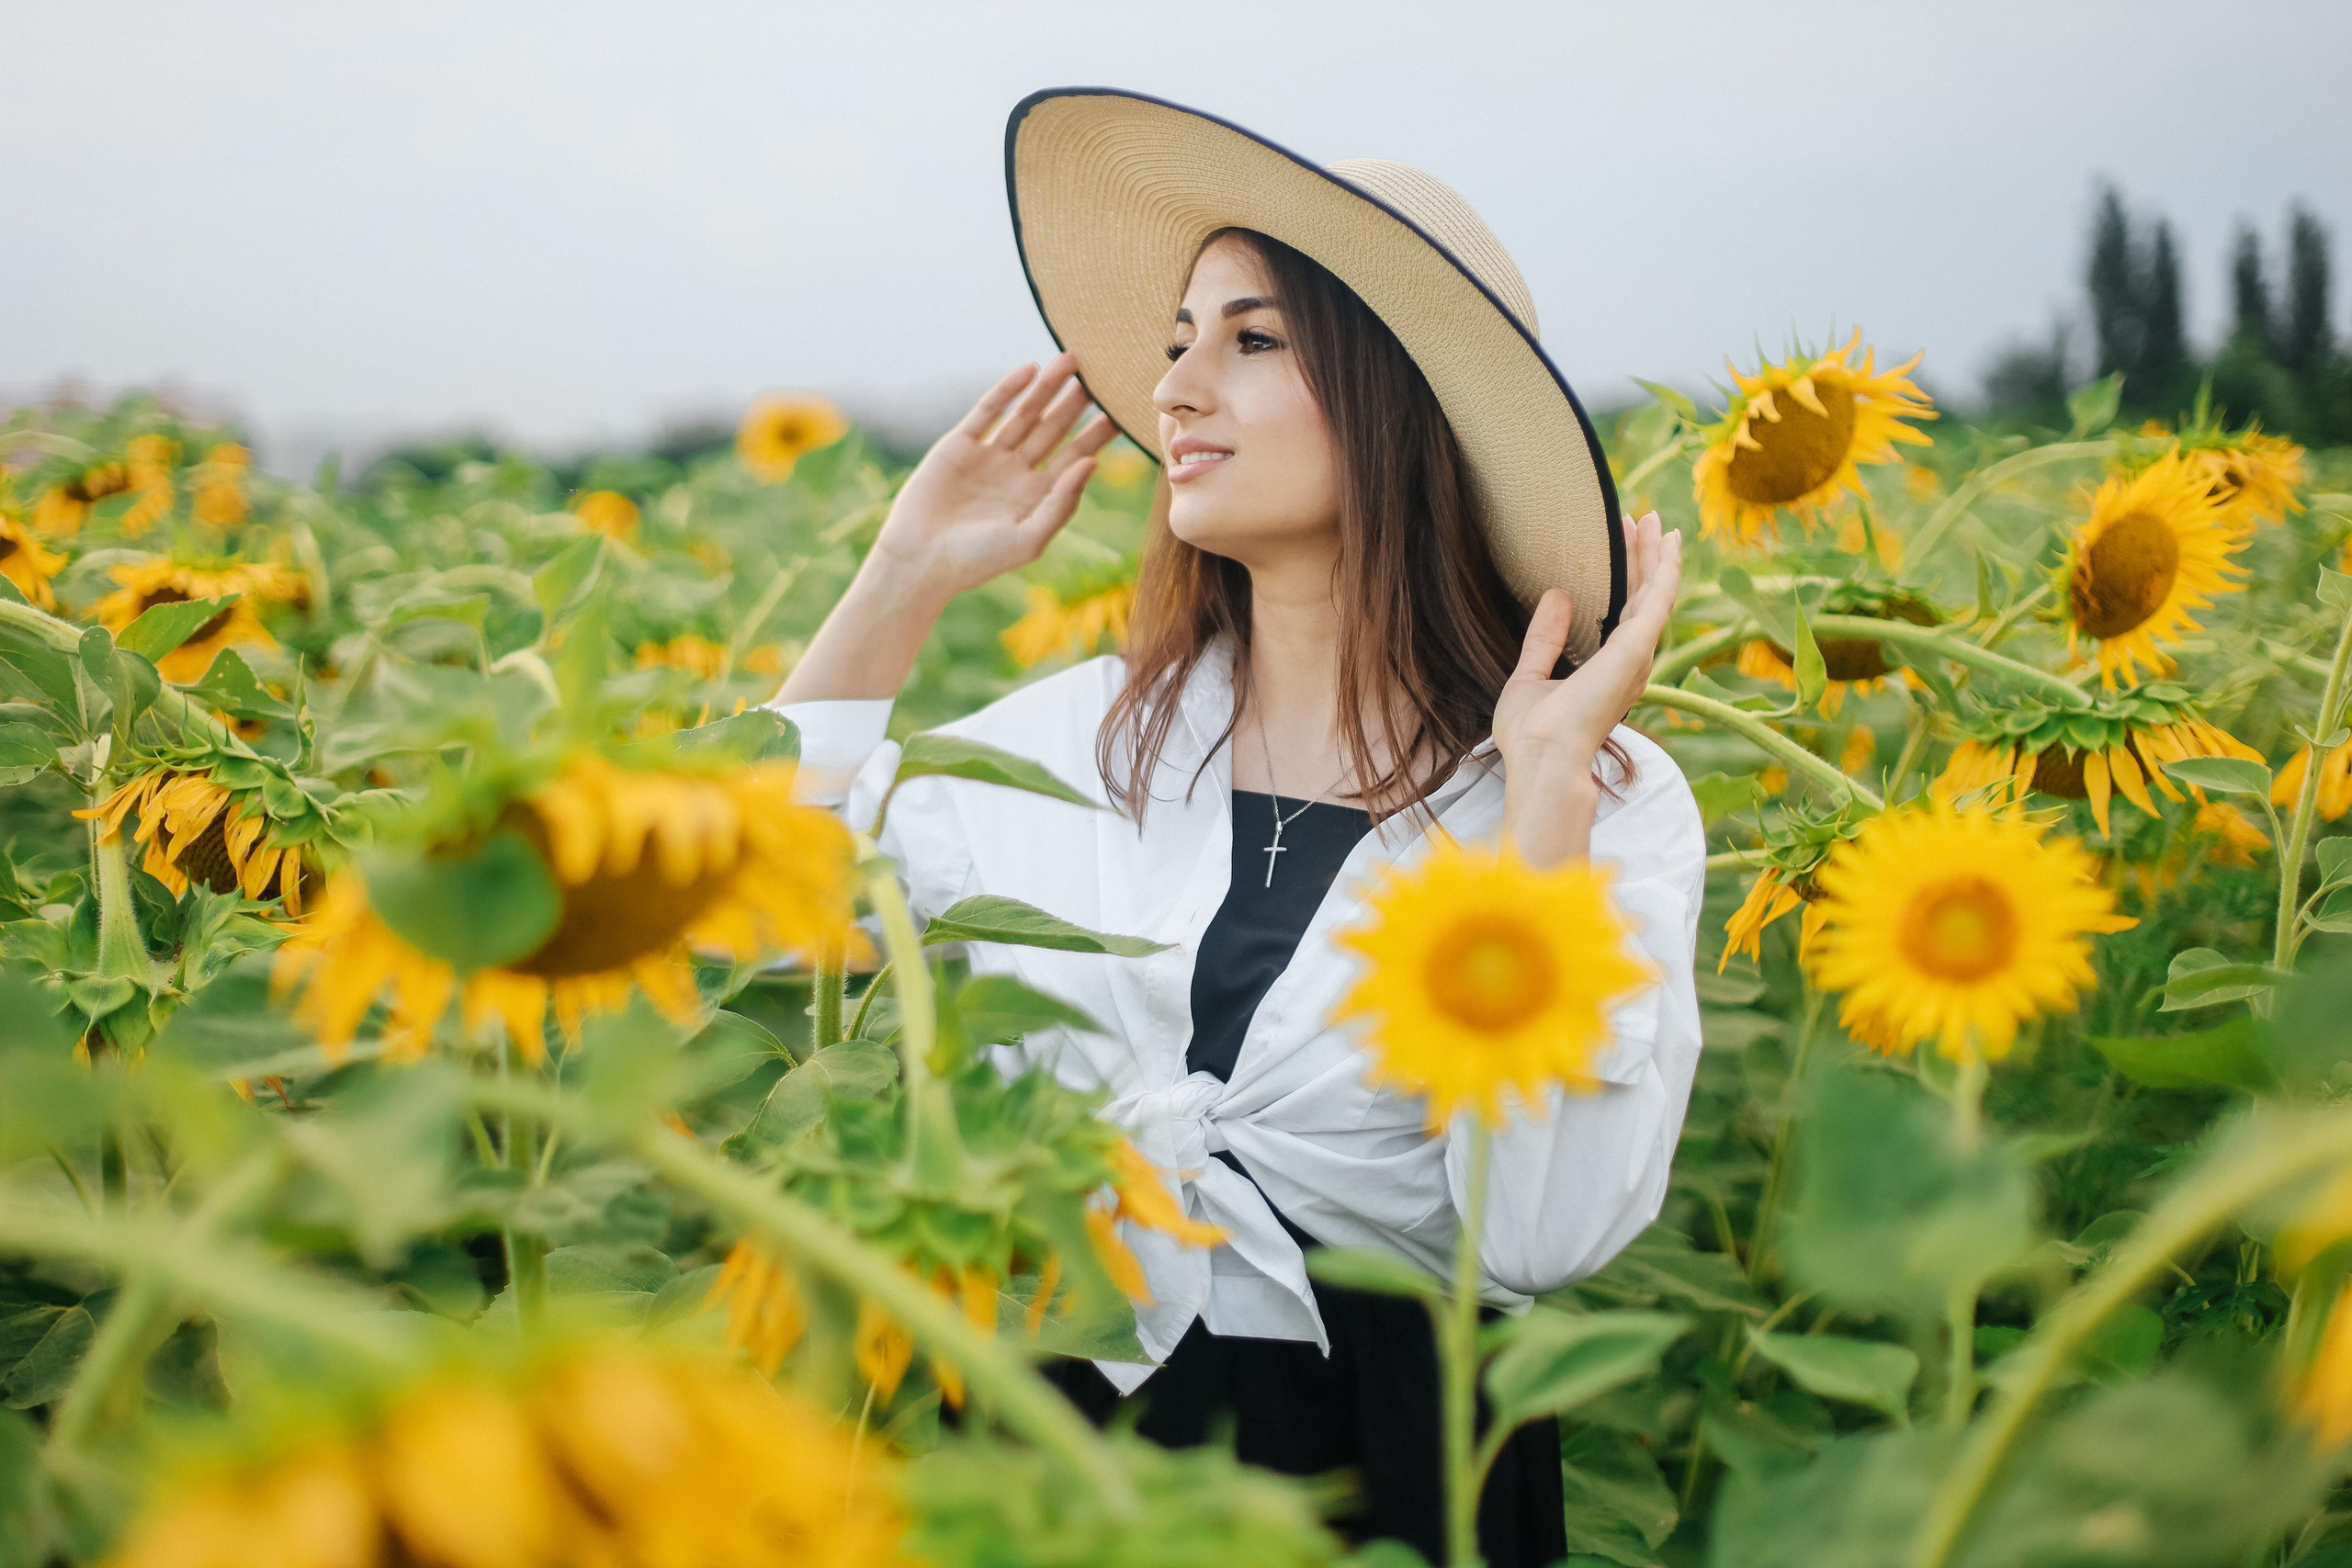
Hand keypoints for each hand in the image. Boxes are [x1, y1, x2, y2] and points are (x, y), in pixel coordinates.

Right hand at [864, 351, 1118, 606]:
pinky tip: (1028, 370)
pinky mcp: (959, 445)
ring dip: (1046, 388)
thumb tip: (1093, 463)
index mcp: (1037, 496)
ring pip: (1024, 414)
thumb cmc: (978, 561)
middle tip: (1104, 374)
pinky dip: (1007, 390)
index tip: (1121, 410)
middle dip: (1075, 403)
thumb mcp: (1029, 538)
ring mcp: (988, 456)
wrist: (920, 561)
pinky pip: (987, 411)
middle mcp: (1016, 473)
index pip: (1074, 458)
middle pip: (1053, 430)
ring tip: (1070, 360)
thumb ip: (1062, 502)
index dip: (1096, 435)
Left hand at [1493, 512, 1682, 861]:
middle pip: (1641, 598)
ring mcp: (1636, 656)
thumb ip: (1544, 638)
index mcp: (1608, 671)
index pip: (1621, 613)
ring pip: (1654, 593)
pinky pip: (1658, 601)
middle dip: (1644, 558)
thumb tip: (1555, 596)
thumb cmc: (1534, 733)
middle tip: (1645, 521)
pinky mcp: (1635, 650)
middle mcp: (1629, 663)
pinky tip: (1669, 546)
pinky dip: (1666, 571)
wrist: (1542, 757)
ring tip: (1656, 522)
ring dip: (1656, 556)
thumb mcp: (1530, 676)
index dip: (1624, 576)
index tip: (1620, 542)